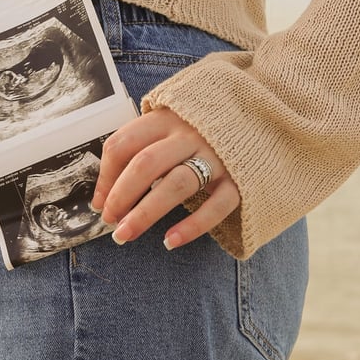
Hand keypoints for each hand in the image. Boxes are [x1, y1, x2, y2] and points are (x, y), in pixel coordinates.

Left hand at [91, 108, 239, 249]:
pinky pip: (216, 206)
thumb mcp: (170, 125)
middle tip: (109, 222)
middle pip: (146, 165)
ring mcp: (216, 155)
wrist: (260, 119)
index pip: (123, 144)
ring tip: (124, 235)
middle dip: (120, 196)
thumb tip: (104, 193)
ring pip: (176, 184)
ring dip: (145, 213)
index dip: (106, 176)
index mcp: (165, 119)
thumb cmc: (202, 129)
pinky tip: (169, 241)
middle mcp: (189, 134)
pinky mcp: (240, 179)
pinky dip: (192, 226)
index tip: (98, 203)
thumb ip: (141, 148)